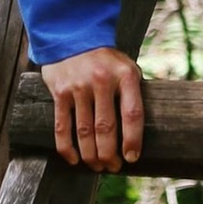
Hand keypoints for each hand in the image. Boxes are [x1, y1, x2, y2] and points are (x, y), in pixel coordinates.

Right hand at [43, 46, 145, 169]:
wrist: (73, 36)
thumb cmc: (106, 61)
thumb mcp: (127, 68)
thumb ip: (133, 93)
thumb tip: (143, 131)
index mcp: (124, 75)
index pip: (132, 113)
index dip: (132, 139)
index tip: (132, 158)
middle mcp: (101, 81)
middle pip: (106, 128)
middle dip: (109, 154)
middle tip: (112, 167)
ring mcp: (78, 87)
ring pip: (84, 132)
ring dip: (91, 155)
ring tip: (97, 166)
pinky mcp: (59, 92)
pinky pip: (62, 126)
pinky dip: (67, 148)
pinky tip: (74, 160)